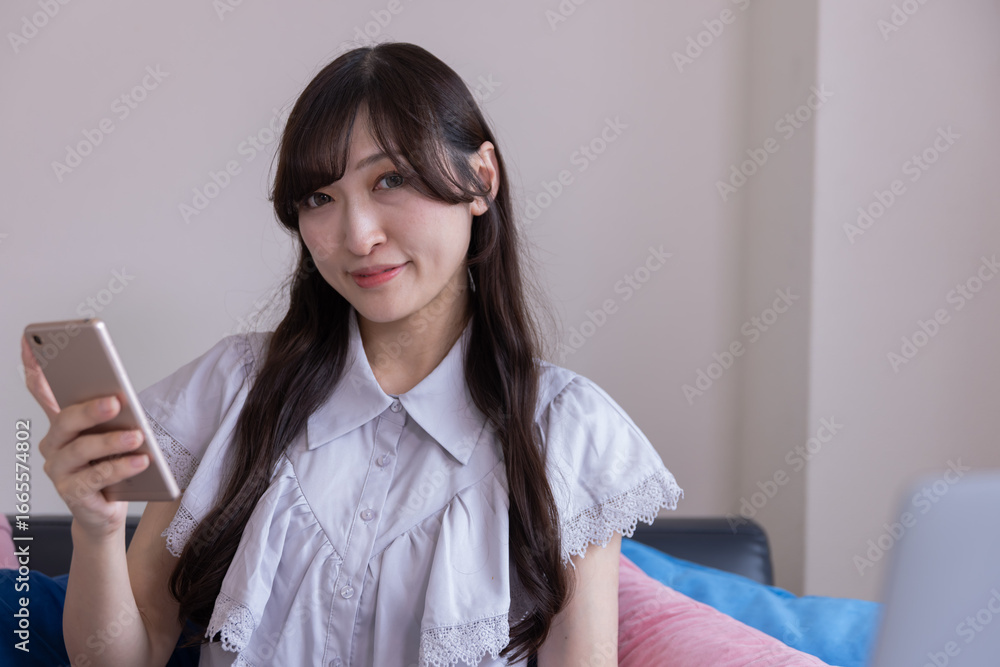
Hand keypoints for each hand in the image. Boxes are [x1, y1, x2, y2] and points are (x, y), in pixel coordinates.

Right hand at [21, 335, 149, 538]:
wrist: (107, 511)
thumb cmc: (111, 465)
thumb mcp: (111, 433)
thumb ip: (109, 413)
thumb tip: (118, 392)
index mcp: (62, 424)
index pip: (43, 392)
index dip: (34, 368)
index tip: (31, 342)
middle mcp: (54, 445)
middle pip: (65, 421)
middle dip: (90, 410)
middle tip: (115, 402)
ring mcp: (59, 471)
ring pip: (81, 450)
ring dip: (111, 442)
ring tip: (137, 437)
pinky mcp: (72, 494)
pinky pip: (96, 477)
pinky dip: (120, 467)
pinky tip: (141, 461)